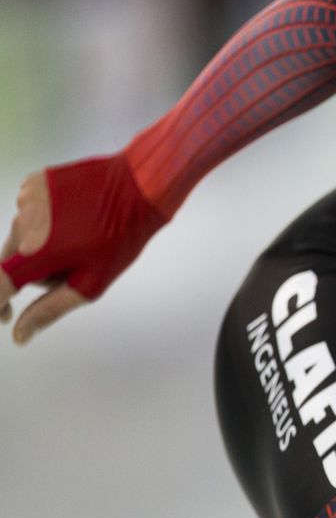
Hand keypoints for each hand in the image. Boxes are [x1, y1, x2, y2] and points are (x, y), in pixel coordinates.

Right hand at [1, 155, 165, 344]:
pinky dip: (46, 220)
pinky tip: (75, 217)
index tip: (5, 315)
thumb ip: (50, 309)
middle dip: (34, 272)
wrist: (139, 186)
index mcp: (34, 253)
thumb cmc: (121, 238)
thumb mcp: (91, 282)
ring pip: (22, 235)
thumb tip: (18, 335)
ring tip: (81, 238)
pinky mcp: (33, 182)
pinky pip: (31, 212)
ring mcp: (26, 199)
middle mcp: (22, 224)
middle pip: (11, 261)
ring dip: (41, 245)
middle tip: (74, 267)